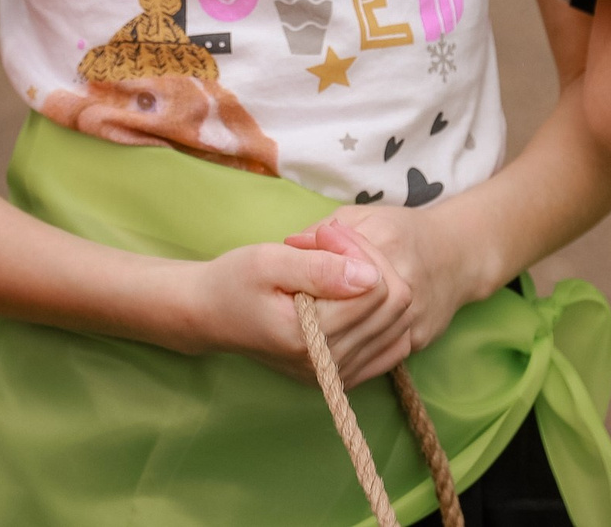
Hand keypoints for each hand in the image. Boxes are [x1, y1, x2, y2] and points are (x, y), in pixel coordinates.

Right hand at [166, 236, 404, 387]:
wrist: (211, 314)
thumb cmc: (235, 281)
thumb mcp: (269, 261)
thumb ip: (320, 268)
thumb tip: (370, 276)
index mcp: (310, 337)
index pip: (377, 288)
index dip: (360, 250)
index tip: (328, 234)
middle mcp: (329, 365)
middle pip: (395, 305)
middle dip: (372, 263)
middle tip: (334, 244)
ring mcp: (338, 376)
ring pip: (399, 323)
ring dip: (379, 285)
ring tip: (340, 266)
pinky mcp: (342, 376)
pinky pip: (393, 346)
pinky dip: (384, 316)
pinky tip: (355, 294)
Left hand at [285, 207, 487, 369]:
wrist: (457, 256)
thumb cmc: (402, 232)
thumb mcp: (361, 217)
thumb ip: (323, 230)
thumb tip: (289, 244)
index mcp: (390, 243)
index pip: (340, 266)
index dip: (313, 272)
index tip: (296, 273)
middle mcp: (406, 284)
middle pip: (351, 310)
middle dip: (319, 311)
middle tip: (300, 307)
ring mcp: (414, 317)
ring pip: (364, 341)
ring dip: (332, 340)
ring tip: (309, 331)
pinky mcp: (418, 341)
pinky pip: (380, 358)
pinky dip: (354, 359)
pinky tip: (333, 352)